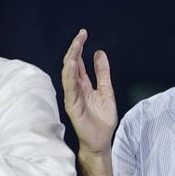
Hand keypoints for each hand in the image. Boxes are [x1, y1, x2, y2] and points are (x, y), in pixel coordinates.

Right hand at [62, 29, 117, 155]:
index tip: (83, 34)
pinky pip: (69, 89)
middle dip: (75, 49)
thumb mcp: (107, 91)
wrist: (101, 141)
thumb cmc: (102, 119)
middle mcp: (75, 89)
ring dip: (71, 59)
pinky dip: (70, 76)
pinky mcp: (72, 106)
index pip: (78, 63)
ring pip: (68, 74)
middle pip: (71, 65)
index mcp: (83, 85)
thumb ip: (102, 73)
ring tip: (76, 46)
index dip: (79, 48)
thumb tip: (99, 52)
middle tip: (80, 35)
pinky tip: (72, 65)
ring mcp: (72, 97)